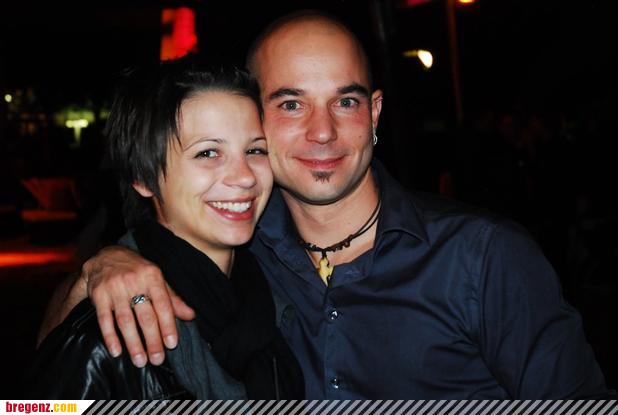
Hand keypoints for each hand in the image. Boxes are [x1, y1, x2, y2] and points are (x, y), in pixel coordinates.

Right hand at [82, 245, 194, 366]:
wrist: (106, 256)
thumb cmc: (138, 271)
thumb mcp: (157, 279)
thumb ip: (172, 299)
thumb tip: (191, 316)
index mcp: (152, 276)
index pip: (163, 304)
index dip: (168, 325)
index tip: (172, 344)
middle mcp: (134, 281)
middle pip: (145, 316)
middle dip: (152, 340)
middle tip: (157, 359)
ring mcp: (115, 288)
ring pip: (126, 320)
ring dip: (133, 343)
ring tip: (140, 361)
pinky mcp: (99, 295)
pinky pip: (104, 319)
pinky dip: (110, 337)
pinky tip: (116, 352)